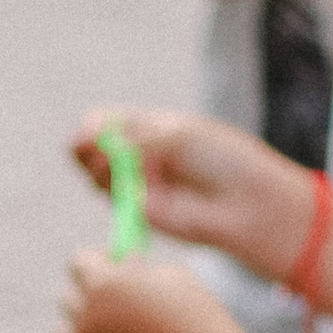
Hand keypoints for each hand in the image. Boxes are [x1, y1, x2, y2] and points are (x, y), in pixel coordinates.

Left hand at [58, 249, 246, 332]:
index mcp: (102, 285)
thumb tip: (121, 263)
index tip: (111, 264)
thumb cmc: (196, 318)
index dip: (97, 260)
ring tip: (112, 329)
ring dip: (82, 328)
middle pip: (68, 298)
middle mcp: (85, 319)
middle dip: (90, 294)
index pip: (79, 262)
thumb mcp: (170, 276)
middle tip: (115, 298)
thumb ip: (136, 268)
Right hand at [72, 109, 311, 276]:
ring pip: (98, 172)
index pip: (111, 121)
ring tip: (109, 165)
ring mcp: (139, 183)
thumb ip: (136, 137)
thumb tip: (91, 139)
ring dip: (96, 166)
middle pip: (97, 146)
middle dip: (86, 145)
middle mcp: (141, 155)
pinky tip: (116, 185)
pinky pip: (112, 198)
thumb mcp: (178, 136)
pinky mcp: (140, 211)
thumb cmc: (222, 160)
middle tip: (86, 146)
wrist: (246, 204)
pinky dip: (107, 188)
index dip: (95, 124)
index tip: (91, 130)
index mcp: (153, 128)